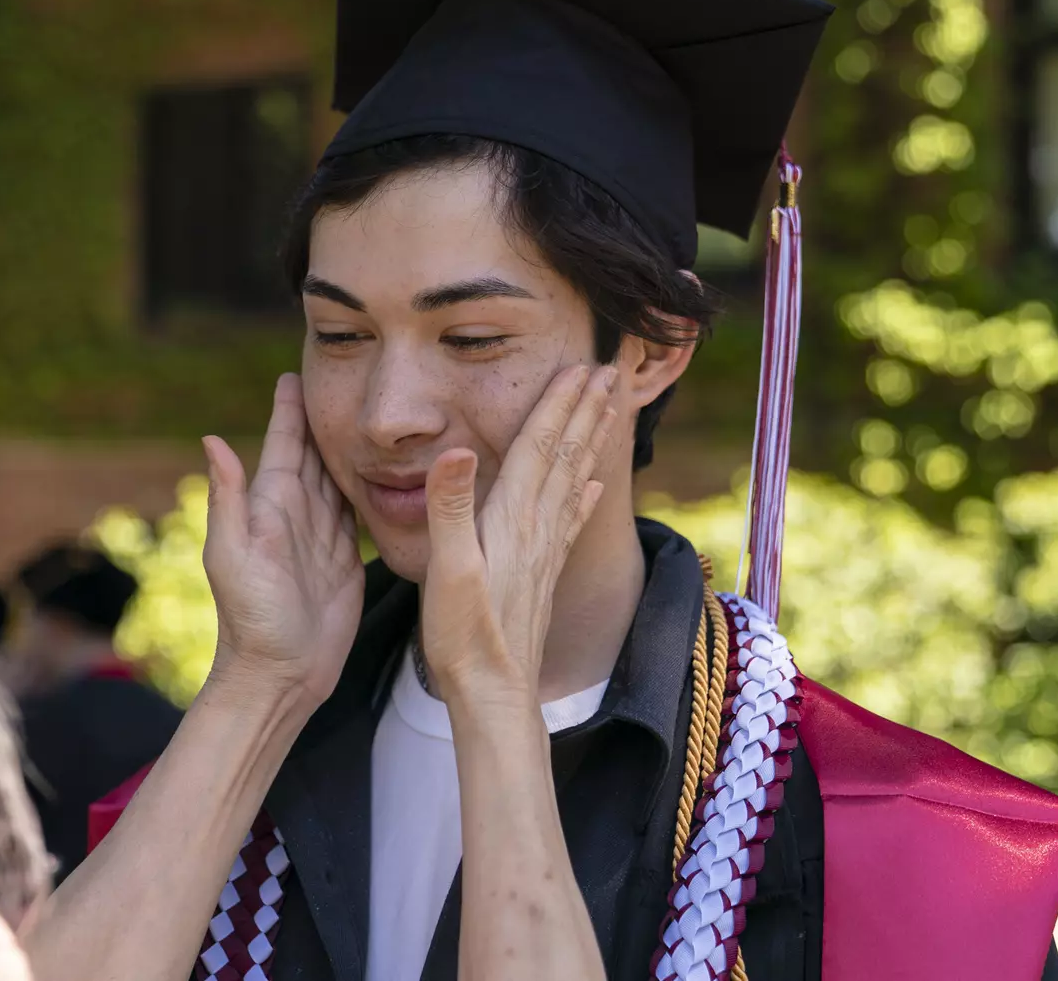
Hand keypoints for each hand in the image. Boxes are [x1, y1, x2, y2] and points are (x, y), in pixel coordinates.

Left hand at [201, 374, 364, 707]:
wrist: (280, 673)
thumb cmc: (251, 618)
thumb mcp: (232, 555)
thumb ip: (227, 498)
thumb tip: (211, 439)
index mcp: (272, 503)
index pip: (285, 442)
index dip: (291, 406)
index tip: (299, 367)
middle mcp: (299, 512)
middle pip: (317, 450)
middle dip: (327, 413)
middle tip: (346, 373)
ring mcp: (325, 534)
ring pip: (342, 474)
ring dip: (354, 443)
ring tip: (370, 410)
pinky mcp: (349, 557)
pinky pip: (362, 509)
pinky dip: (375, 483)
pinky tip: (390, 465)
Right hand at [419, 365, 618, 701]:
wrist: (493, 692)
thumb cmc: (464, 635)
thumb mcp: (446, 569)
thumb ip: (450, 508)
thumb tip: (455, 451)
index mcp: (513, 519)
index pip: (539, 447)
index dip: (558, 403)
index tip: (581, 366)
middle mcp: (537, 528)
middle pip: (566, 455)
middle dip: (586, 409)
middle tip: (611, 369)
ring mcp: (544, 551)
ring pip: (573, 480)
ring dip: (591, 440)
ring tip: (609, 408)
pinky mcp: (543, 573)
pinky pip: (569, 520)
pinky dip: (584, 495)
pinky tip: (595, 485)